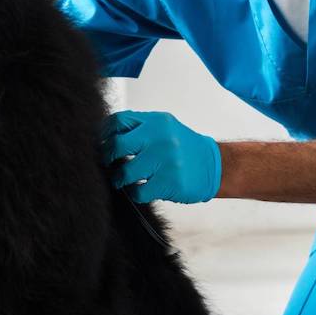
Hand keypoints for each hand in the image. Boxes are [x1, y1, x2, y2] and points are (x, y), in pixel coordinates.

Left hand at [100, 110, 221, 203]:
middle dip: (108, 157)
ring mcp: (166, 160)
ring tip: (123, 180)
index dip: (105, 134)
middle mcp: (161, 138)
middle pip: (117, 145)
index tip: (102, 144)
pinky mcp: (170, 182)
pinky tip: (140, 189)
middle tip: (109, 164)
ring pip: (125, 172)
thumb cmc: (183, 148)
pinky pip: (138, 191)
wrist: (213, 166)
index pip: (119, 121)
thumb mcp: (164, 128)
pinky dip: (135, 193)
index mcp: (156, 122)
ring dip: (120, 179)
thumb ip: (139, 128)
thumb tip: (105, 136)